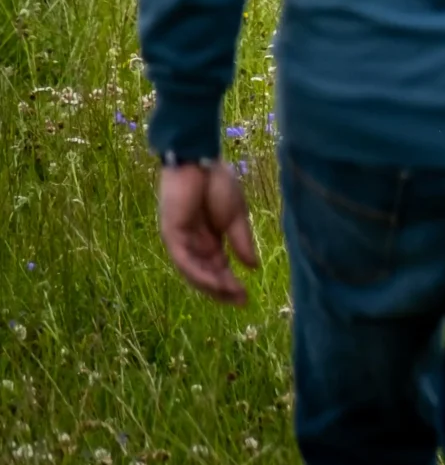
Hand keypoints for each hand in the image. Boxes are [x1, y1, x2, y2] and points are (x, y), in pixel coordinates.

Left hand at [159, 161, 259, 305]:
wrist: (199, 161)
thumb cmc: (218, 183)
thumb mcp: (236, 216)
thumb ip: (241, 241)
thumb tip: (252, 266)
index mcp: (209, 238)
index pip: (218, 267)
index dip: (231, 283)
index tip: (247, 298)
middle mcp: (193, 243)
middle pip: (206, 274)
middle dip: (222, 289)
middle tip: (241, 302)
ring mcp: (181, 240)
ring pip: (194, 272)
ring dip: (212, 285)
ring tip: (232, 295)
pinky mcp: (172, 235)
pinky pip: (184, 260)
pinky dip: (199, 272)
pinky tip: (215, 281)